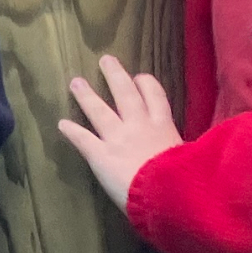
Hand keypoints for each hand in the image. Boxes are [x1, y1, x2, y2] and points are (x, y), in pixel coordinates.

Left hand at [58, 58, 180, 215]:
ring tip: (76, 82)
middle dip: (115, 75)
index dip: (145, 84)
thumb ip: (182, 149)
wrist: (168, 192)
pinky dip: (72, 131)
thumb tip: (185, 155)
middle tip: (105, 60)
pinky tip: (62, 124)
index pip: (155, 96)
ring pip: (99, 111)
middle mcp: (139, 125)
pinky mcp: (101, 155)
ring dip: (86, 96)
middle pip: (125, 94)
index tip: (138, 76)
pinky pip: (83, 139)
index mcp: (164, 125)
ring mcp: (118, 138)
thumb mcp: (190, 156)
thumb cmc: (185, 178)